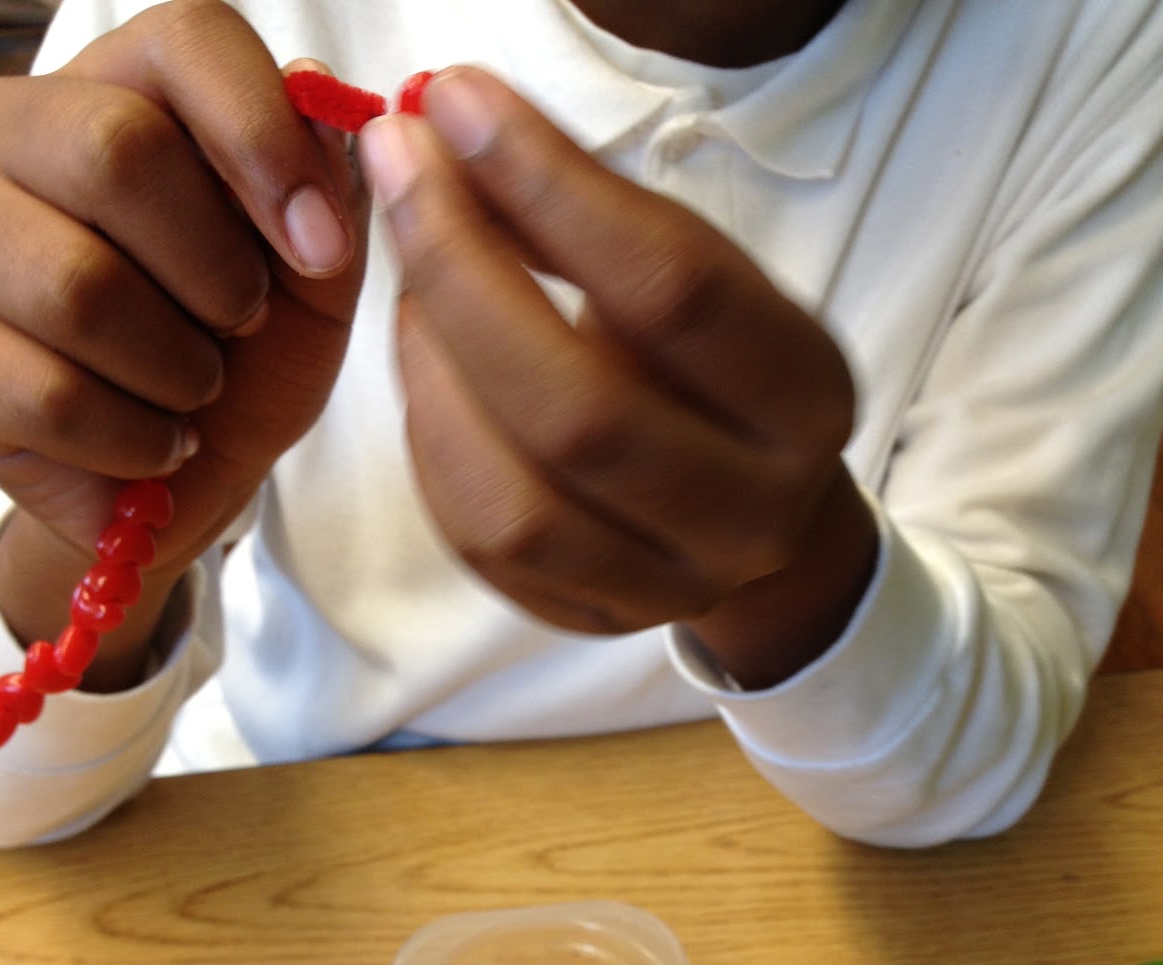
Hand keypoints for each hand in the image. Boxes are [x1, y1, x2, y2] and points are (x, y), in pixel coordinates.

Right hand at [0, 0, 369, 683]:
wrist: (187, 474)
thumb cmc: (246, 362)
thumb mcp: (316, 282)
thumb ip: (328, 193)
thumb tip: (327, 112)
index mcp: (125, 90)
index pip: (187, 40)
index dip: (264, 140)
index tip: (321, 246)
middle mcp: (19, 135)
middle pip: (116, 152)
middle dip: (216, 271)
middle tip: (240, 323)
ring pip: (77, 287)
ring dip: (177, 369)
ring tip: (195, 390)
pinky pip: (50, 394)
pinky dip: (134, 439)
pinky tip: (155, 440)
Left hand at [364, 66, 877, 688]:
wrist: (756, 511)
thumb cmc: (713, 368)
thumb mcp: (694, 278)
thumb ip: (590, 220)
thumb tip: (450, 136)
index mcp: (805, 403)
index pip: (674, 291)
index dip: (553, 187)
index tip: (459, 102)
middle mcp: (749, 514)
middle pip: (581, 413)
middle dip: (464, 272)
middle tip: (399, 172)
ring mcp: (667, 587)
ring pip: (514, 505)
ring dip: (434, 371)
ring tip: (411, 281)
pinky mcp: (590, 622)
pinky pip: (479, 543)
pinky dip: (431, 440)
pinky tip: (426, 365)